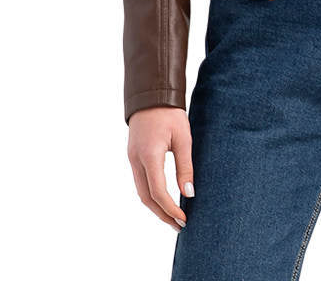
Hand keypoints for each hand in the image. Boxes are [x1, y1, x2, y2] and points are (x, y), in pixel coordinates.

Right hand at [127, 106, 193, 232]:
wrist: (151, 95)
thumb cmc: (170, 114)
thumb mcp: (183, 138)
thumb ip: (185, 167)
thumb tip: (188, 194)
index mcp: (149, 156)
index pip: (158, 192)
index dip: (170, 209)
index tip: (184, 219)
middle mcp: (136, 160)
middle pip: (146, 197)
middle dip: (162, 214)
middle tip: (179, 225)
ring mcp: (132, 159)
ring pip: (141, 191)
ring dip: (156, 207)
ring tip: (173, 217)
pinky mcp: (133, 156)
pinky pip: (140, 182)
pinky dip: (151, 194)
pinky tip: (163, 199)